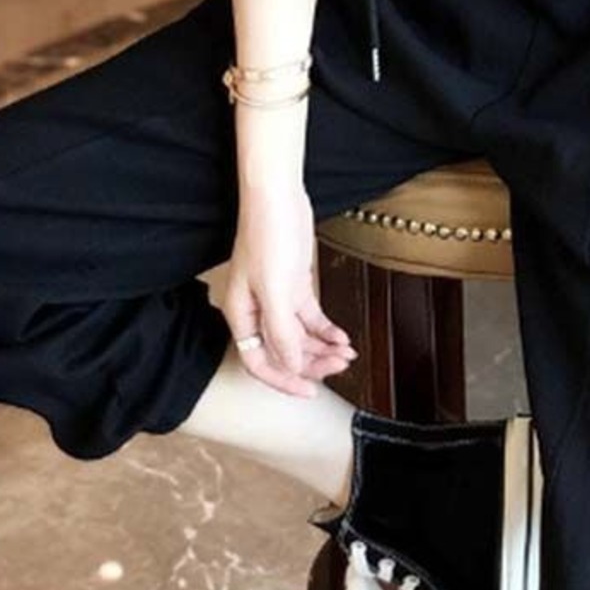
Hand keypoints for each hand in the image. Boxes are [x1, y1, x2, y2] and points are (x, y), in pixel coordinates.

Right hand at [223, 183, 357, 396]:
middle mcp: (257, 311)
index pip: (259, 362)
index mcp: (241, 315)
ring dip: (323, 348)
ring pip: (299, 336)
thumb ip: (281, 331)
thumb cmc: (268, 236)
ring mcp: (277, 298)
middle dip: (312, 363)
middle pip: (283, 352)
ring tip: (347, 353)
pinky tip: (342, 336)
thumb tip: (291, 366)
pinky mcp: (294, 285)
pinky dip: (326, 330)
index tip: (310, 393)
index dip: (284, 380)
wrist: (278, 196)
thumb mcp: (276, 289)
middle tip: (340, 366)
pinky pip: (310, 318)